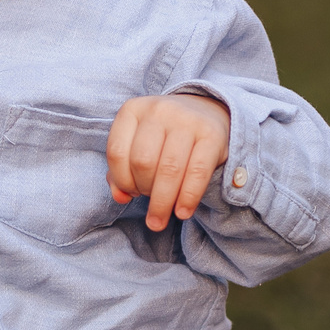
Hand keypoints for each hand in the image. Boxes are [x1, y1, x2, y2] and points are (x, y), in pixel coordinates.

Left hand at [107, 93, 232, 231]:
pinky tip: (182, 212)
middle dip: (144, 191)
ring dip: (162, 202)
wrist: (205, 113)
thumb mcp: (137, 143)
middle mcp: (159, 110)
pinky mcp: (212, 135)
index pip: (117, 152)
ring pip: (169, 170)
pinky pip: (197, 172)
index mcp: (133, 110)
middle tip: (150, 203)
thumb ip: (121, 171)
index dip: (122, 180)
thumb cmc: (163, 137)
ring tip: (159, 220)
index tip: (132, 193)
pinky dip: (188, 198)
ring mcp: (187, 120)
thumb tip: (120, 196)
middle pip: (143, 162)